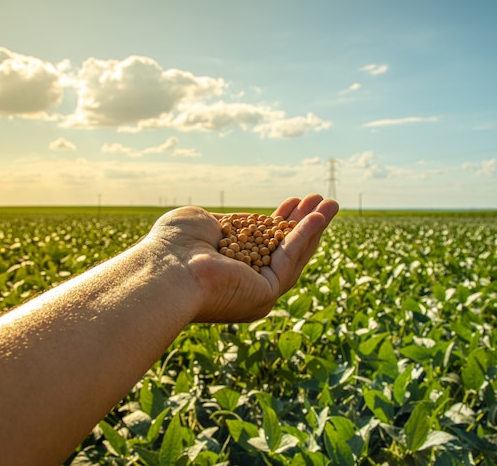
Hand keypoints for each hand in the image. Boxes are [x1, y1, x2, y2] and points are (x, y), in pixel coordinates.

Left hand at [145, 194, 338, 322]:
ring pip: (292, 256)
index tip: (292, 203)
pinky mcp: (264, 296)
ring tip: (330, 205)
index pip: (260, 242)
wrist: (166, 268)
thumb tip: (234, 226)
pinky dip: (304, 239)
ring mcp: (255, 291)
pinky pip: (289, 263)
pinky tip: (318, 218)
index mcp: (226, 265)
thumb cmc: (173, 244)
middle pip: (281, 250)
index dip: (279, 222)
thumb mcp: (201, 223)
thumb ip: (226, 225)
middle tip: (321, 202)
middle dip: (302, 224)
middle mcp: (242, 281)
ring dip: (313, 229)